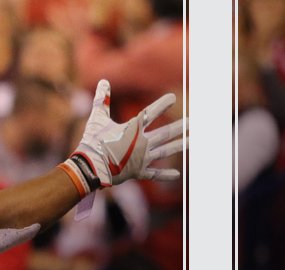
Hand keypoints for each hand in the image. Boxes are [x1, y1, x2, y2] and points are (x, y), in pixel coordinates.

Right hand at [63, 80, 183, 194]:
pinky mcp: (138, 172)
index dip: (162, 104)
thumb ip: (102, 100)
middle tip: (193, 122)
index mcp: (133, 129)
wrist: (91, 167)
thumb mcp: (97, 119)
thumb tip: (103, 81)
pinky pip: (154, 174)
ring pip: (165, 151)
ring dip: (179, 145)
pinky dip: (165, 174)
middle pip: (165, 133)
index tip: (173, 97)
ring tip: (192, 141)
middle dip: (180, 127)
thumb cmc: (92, 142)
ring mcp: (142, 158)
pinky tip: (177, 174)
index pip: (150, 113)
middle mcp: (142, 143)